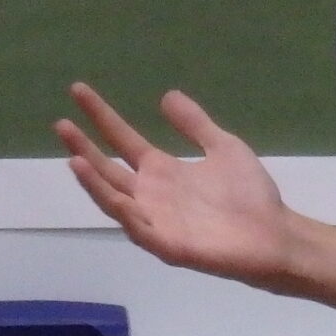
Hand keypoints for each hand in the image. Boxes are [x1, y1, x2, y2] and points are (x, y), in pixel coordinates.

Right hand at [54, 82, 298, 288]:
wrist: (275, 234)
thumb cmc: (250, 195)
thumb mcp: (223, 148)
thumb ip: (195, 124)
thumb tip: (167, 95)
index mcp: (162, 171)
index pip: (122, 139)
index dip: (101, 116)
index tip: (78, 90)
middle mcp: (151, 194)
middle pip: (108, 169)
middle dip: (84, 148)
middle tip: (61, 124)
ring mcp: (156, 220)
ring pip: (115, 200)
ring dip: (94, 182)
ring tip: (74, 159)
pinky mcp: (167, 244)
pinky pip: (138, 228)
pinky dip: (124, 212)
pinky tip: (113, 195)